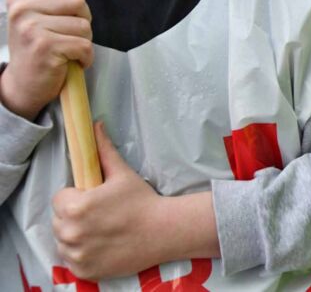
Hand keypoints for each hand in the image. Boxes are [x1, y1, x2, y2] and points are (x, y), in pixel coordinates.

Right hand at [1, 0, 92, 120]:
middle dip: (83, 19)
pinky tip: (71, 62)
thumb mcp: (37, 15)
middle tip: (68, 35)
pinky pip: (85, 45)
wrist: (24, 85)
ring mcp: (32, 29)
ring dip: (84, 40)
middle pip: (77, 1)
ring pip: (84, 24)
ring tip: (67, 50)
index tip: (72, 1)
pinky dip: (85, 57)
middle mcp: (21, 11)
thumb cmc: (38, 47)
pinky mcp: (46, 47)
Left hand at [52, 123, 218, 279]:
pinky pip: (73, 260)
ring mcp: (77, 254)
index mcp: (76, 206)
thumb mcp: (122, 173)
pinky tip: (103, 245)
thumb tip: (95, 126)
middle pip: (60, 221)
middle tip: (101, 214)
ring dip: (78, 236)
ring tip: (103, 230)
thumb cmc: (142, 200)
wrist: (163, 231)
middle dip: (75, 216)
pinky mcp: (84, 270)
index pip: (60, 199)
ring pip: (64, 241)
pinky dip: (84, 254)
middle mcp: (71, 233)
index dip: (77, 196)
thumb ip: (103, 151)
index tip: (95, 198)